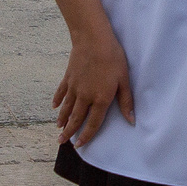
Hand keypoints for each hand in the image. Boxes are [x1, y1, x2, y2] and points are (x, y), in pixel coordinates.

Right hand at [53, 29, 134, 145]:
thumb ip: (126, 102)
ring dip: (62, 120)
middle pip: (76, 119)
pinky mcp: (68, 77)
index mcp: (100, 99)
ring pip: (67, 108)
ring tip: (58, 129)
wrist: (93, 40)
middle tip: (62, 142)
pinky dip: (58, 100)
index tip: (80, 145)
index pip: (93, 123)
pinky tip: (54, 107)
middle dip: (69, 132)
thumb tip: (131, 120)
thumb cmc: (113, 58)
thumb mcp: (124, 80)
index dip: (87, 136)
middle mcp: (85, 97)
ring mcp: (74, 87)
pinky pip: (61, 92)